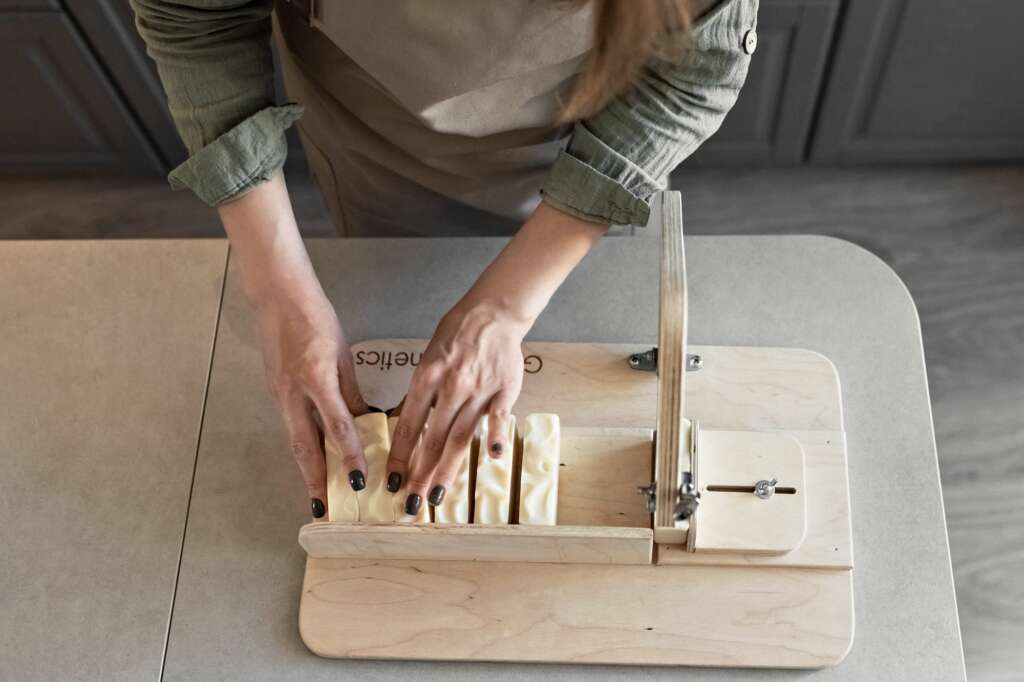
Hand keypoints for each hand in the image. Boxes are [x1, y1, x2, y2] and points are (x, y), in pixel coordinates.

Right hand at [256, 287, 369, 516]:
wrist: (277, 298)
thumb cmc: (315, 318)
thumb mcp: (342, 353)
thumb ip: (351, 390)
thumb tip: (364, 420)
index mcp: (316, 379)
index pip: (337, 427)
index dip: (349, 456)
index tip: (359, 481)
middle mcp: (293, 393)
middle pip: (304, 447)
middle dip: (314, 481)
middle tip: (323, 509)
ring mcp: (279, 394)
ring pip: (294, 440)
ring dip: (306, 469)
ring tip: (317, 494)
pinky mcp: (274, 391)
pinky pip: (290, 426)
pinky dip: (302, 446)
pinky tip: (312, 459)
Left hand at [388, 302, 528, 514]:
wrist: (493, 313)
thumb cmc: (457, 335)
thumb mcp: (428, 358)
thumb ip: (419, 393)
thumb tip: (401, 421)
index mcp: (427, 378)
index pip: (408, 425)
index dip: (399, 456)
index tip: (391, 481)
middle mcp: (451, 387)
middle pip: (433, 439)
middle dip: (419, 474)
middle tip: (410, 503)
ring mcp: (479, 390)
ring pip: (461, 436)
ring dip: (448, 469)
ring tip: (437, 495)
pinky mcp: (504, 390)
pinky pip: (499, 418)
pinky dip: (495, 437)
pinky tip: (493, 458)